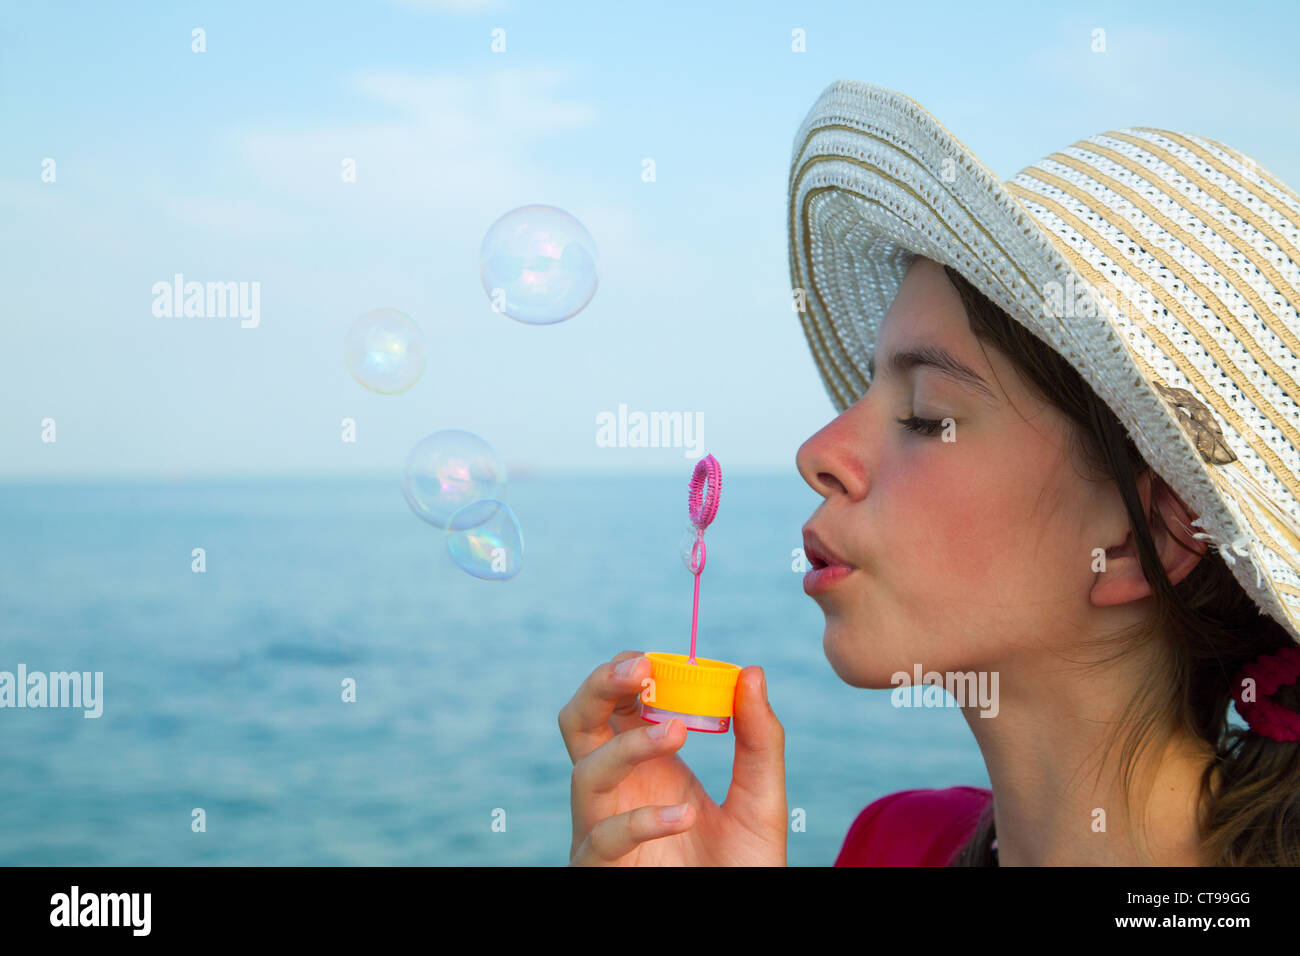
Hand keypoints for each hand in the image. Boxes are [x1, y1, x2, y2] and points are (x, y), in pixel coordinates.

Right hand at [558, 650, 786, 864]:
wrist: (739, 924)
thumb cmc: (743, 868)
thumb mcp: (762, 800)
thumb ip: (759, 739)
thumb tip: (752, 671)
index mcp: (646, 762)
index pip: (617, 701)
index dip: (627, 672)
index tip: (659, 658)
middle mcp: (616, 789)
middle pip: (578, 722)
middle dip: (599, 687)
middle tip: (639, 668)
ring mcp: (602, 830)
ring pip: (585, 773)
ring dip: (629, 747)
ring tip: (679, 732)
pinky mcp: (600, 870)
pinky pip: (602, 839)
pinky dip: (642, 821)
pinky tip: (685, 814)